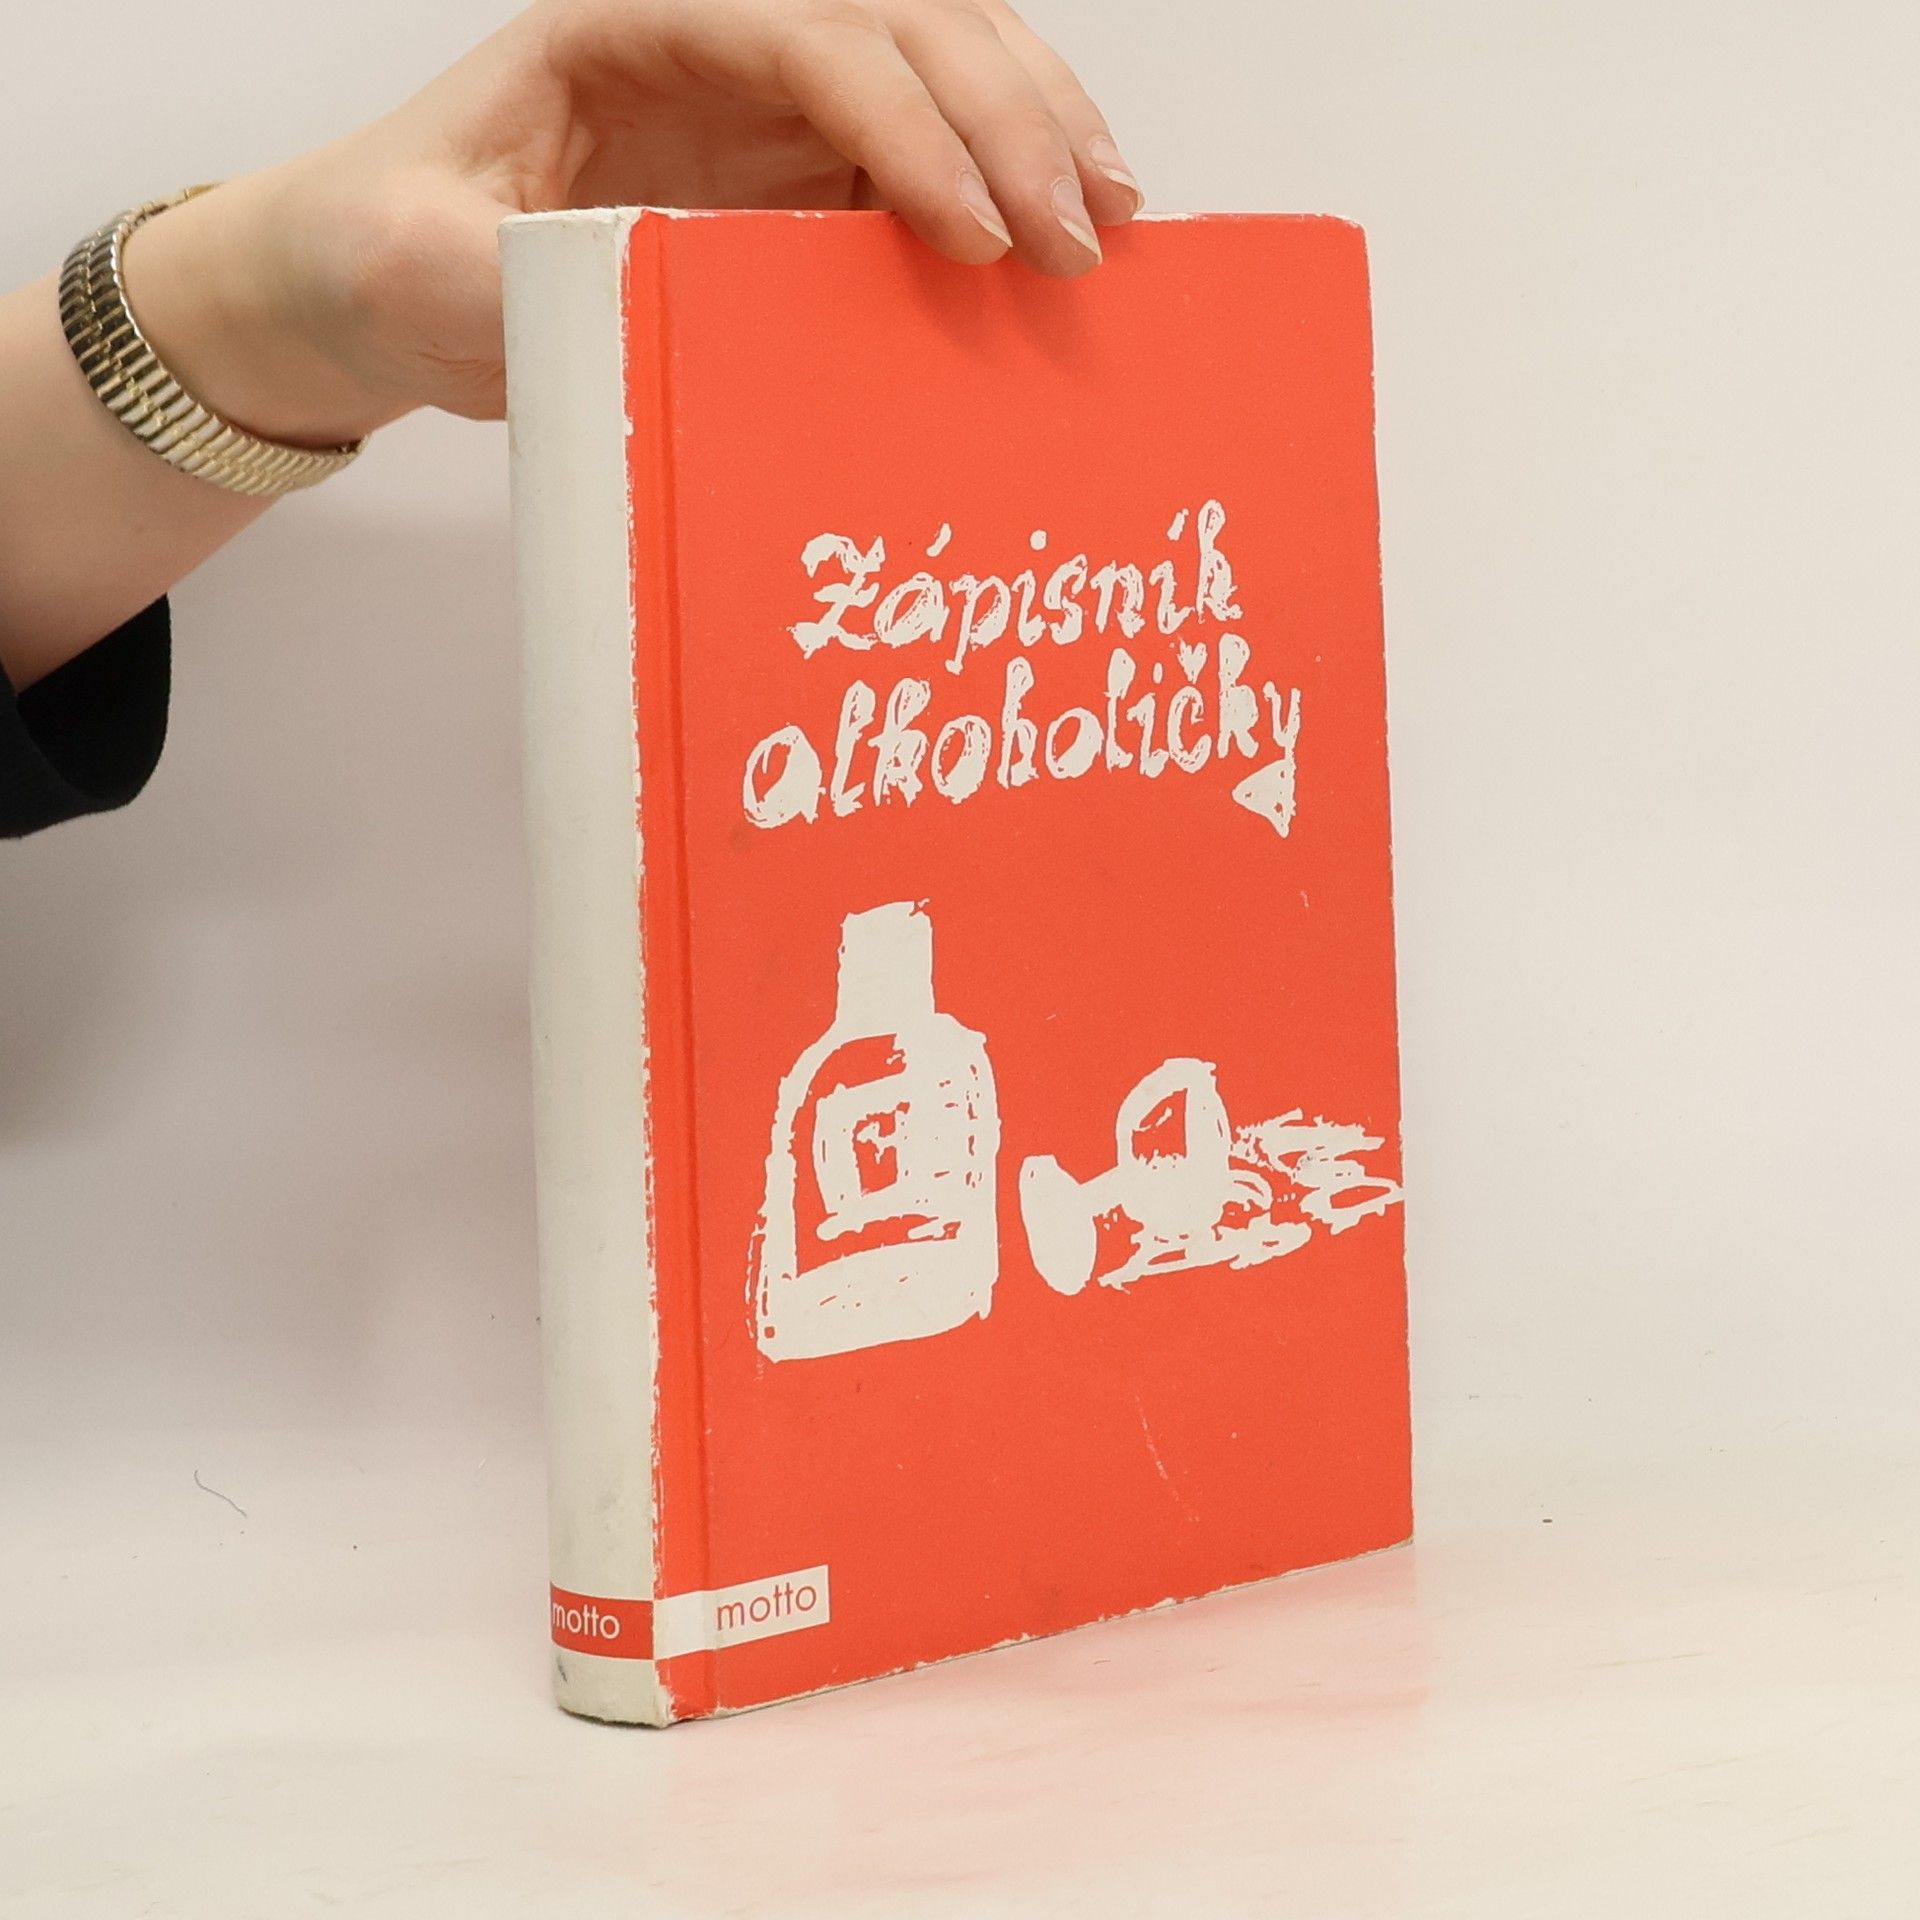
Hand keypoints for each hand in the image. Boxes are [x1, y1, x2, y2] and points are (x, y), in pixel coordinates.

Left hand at [127, 0, 1143, 444]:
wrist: (388, 276)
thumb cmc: (393, 248)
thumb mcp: (411, 262)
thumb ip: (489, 269)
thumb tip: (611, 286)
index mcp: (629, 22)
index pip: (807, 31)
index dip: (905, 121)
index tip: (970, 233)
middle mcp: (719, 37)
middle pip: (905, 21)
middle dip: (1008, 116)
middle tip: (1082, 234)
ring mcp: (768, 99)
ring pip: (942, 64)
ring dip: (1038, 128)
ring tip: (1113, 219)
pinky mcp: (798, 167)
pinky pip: (926, 156)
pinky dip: (1006, 186)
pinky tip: (1061, 235)